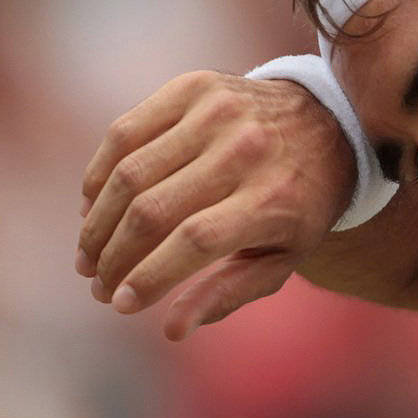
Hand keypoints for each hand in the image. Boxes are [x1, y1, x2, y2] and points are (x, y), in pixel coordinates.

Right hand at [76, 71, 356, 338]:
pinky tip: (91, 207)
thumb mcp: (283, 258)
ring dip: (97, 222)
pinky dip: (99, 174)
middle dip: (114, 256)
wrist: (329, 124)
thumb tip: (171, 330)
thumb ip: (229, 293)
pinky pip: (125, 132)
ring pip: (130, 173)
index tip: (120, 304)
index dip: (148, 276)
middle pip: (154, 210)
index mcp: (274, 199)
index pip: (195, 241)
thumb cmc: (298, 206)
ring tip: (88, 255)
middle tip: (96, 284)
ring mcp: (218, 112)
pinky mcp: (194, 87)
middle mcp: (246, 150)